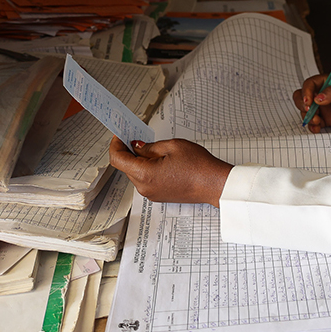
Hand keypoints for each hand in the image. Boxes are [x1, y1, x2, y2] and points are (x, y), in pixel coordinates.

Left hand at [109, 137, 231, 206]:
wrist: (214, 184)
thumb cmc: (199, 166)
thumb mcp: (172, 146)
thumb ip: (149, 146)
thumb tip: (137, 146)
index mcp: (145, 174)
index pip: (118, 159)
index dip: (116, 145)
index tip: (119, 136)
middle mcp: (145, 187)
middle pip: (127, 167)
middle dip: (129, 151)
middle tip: (138, 137)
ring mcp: (152, 193)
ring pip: (136, 173)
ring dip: (140, 160)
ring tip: (156, 149)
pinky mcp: (159, 195)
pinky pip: (146, 180)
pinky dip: (148, 169)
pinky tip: (162, 160)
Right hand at [293, 75, 330, 132]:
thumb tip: (318, 98)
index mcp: (327, 82)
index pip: (310, 84)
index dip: (306, 92)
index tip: (309, 101)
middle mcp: (323, 95)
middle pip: (303, 97)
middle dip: (303, 105)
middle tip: (309, 111)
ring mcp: (324, 108)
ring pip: (307, 112)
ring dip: (308, 117)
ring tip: (317, 121)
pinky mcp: (327, 120)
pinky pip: (314, 123)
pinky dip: (313, 126)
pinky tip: (317, 128)